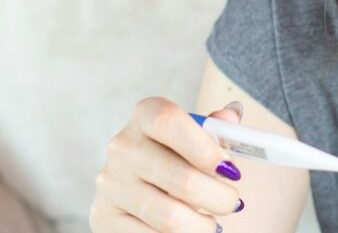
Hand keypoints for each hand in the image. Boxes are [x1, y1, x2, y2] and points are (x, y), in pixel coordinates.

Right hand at [90, 97, 244, 231]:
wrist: (144, 187)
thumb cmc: (180, 157)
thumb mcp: (198, 138)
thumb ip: (216, 130)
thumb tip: (230, 118)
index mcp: (145, 115)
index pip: (169, 122)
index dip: (204, 148)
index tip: (230, 170)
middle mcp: (122, 146)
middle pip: (180, 177)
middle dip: (219, 197)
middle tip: (233, 203)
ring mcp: (110, 183)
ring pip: (170, 216)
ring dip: (202, 225)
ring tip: (211, 222)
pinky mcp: (104, 217)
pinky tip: (188, 230)